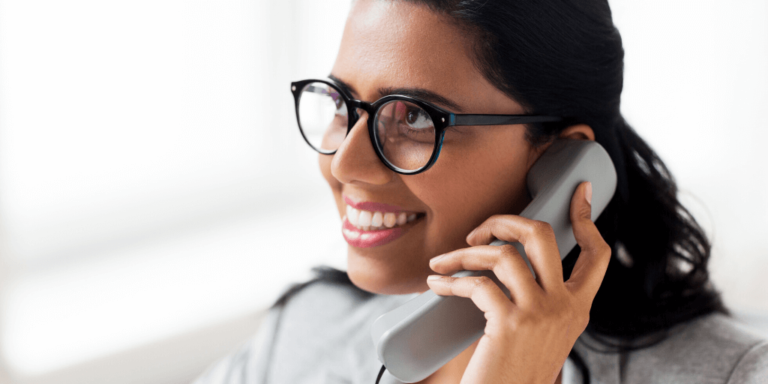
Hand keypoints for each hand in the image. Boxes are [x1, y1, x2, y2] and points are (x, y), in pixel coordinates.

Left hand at [426, 181, 610, 383]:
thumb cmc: (512, 373)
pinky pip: (476, 283)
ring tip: (442, 264)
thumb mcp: (540, 335)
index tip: (579, 192)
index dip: (587, 218)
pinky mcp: (510, 323)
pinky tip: (437, 284)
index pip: (597, 254)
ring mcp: (540, 314)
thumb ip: (537, 302)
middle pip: (542, 235)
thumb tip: (504, 263)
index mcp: (578, 309)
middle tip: (478, 231)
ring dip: (464, 252)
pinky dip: (450, 280)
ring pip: (503, 254)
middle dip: (505, 220)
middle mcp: (565, 307)